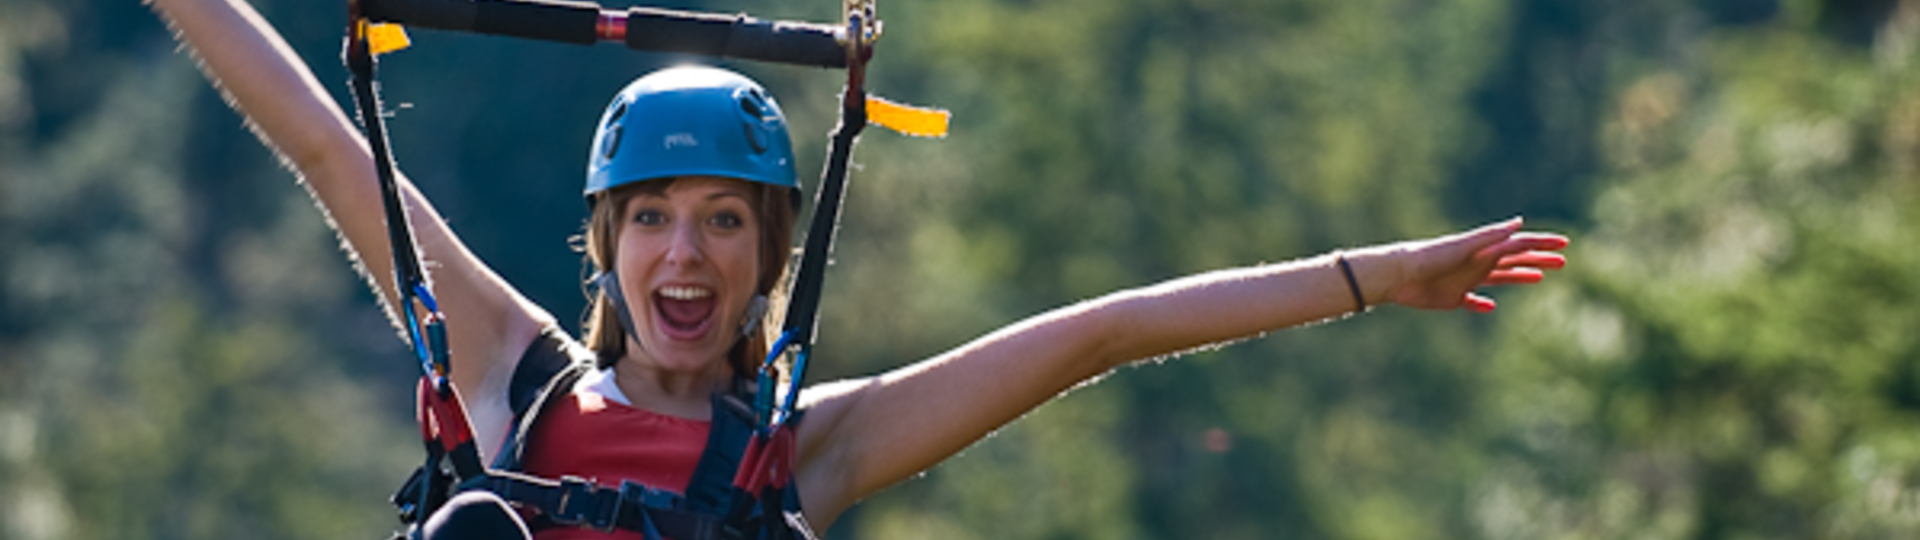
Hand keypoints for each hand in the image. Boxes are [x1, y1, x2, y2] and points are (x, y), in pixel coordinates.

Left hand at [1381, 217, 1568, 312]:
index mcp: (1484, 250)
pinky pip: (1472, 302)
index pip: (1520, 245)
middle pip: (1515, 260)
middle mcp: (1478, 263)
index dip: (1542, 244)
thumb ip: (1491, 236)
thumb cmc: (1432, 257)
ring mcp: (1466, 280)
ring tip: (1538, 278)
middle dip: (1538, 259)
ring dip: (1519, 276)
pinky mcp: (1452, 298)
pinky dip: (1482, 304)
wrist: (1399, 275)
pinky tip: (1490, 306)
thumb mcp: (1466, 246)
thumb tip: (1519, 222)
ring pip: (1499, 278)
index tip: (1564, 245)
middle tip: (1562, 262)